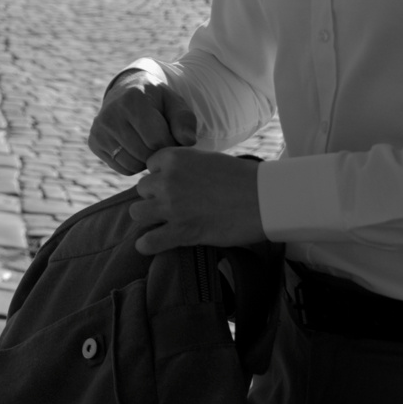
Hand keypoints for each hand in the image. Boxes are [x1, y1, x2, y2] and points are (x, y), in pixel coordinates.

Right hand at [87, 61, 197, 175]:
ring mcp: (99, 130)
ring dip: (147, 160)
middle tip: (162, 142)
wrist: (127, 92)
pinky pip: (122, 168)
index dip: (171, 143)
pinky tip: (136, 148)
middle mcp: (110, 114)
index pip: (157, 140)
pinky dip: (134, 164)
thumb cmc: (156, 101)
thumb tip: (188, 142)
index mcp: (132, 100)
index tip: (173, 136)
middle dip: (159, 153)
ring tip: (150, 145)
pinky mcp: (94, 142)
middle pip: (144, 153)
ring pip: (133, 164)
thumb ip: (185, 121)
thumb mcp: (175, 104)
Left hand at [131, 148, 266, 254]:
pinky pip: (148, 242)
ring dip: (149, 218)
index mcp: (175, 158)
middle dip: (155, 196)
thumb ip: (187, 165)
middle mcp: (167, 180)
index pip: (150, 165)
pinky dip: (147, 245)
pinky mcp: (181, 232)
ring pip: (137, 212)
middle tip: (174, 204)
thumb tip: (176, 175)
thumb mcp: (209, 159)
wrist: (265, 199)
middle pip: (142, 189)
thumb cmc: (244, 178)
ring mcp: (171, 207)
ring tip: (162, 222)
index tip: (174, 183)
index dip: (161, 175)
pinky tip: (152, 244)